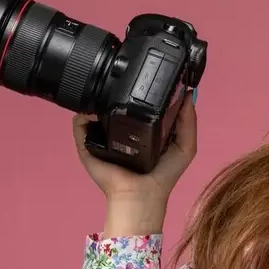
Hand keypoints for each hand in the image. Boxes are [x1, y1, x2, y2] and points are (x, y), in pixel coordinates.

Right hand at [72, 90, 198, 205]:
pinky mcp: (87, 144)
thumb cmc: (163, 174)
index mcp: (140, 127)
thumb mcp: (185, 147)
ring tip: (105, 91)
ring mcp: (101, 135)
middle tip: (122, 78)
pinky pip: (79, 124)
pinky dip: (81, 115)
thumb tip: (187, 94)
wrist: (140, 195)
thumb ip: (188, 122)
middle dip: (116, 89)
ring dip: (96, 99)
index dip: (140, 88)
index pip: (135, 102)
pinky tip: (90, 109)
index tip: (145, 73)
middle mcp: (119, 129)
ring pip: (93, 109)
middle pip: (113, 101)